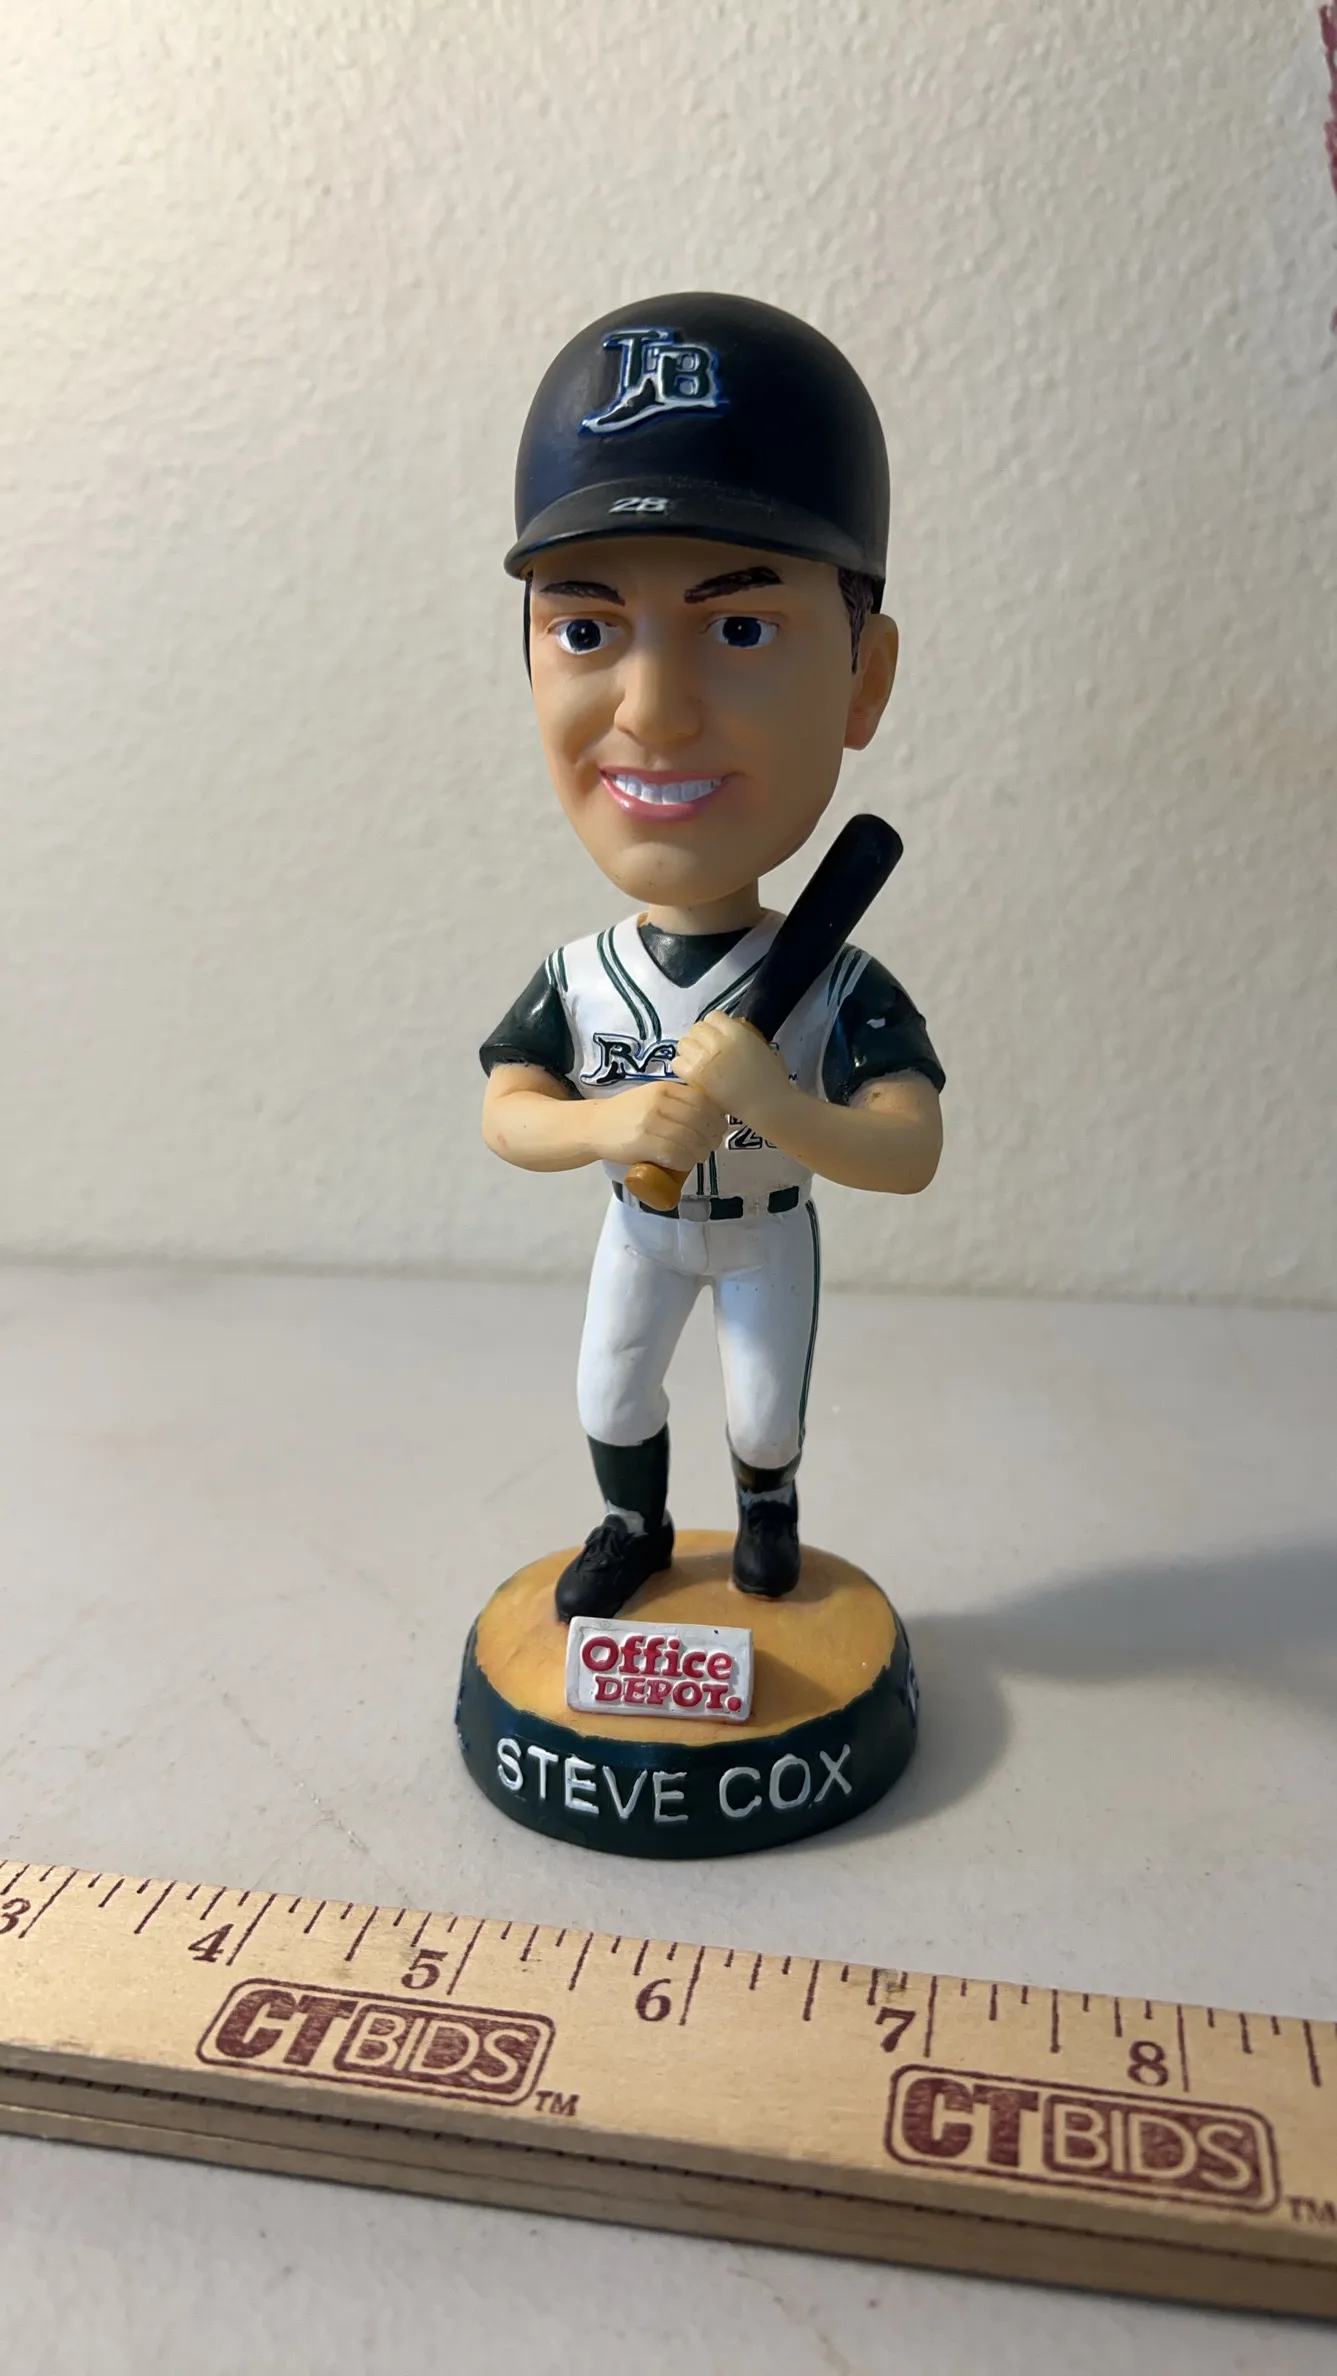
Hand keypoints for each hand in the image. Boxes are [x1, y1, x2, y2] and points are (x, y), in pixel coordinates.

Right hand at [590, 1079, 723, 1172]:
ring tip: (700, 1156)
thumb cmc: (626, 1114)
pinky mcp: (643, 1144)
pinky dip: (686, 1161)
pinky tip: (686, 1163)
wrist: (594, 1126)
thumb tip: (709, 1115)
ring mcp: (651, 1124)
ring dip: (701, 1152)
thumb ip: (676, 1101)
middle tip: (711, 1145)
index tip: (718, 1128)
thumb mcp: (651, 1097)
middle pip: (700, 1121)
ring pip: (691, 1140)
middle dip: (712, 1136)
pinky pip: (676, 1154)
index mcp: (664, 1089)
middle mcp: (659, 1103)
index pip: (702, 1101)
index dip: (716, 1117)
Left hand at [672, 1015, 791, 1133]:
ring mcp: (704, 1060)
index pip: (713, 1016)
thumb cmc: (771, 1078)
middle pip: (696, 1028)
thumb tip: (728, 1030)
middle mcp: (718, 1042)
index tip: (718, 1035)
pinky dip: (683, 1066)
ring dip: (690, 1050)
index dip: (714, 1025)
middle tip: (708, 1050)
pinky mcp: (694, 1077)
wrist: (767, 1105)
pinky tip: (693, 1072)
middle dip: (701, 1037)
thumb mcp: (762, 1045)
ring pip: (683, 1043)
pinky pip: (677, 1063)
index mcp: (736, 1032)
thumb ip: (743, 1034)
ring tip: (699, 1060)